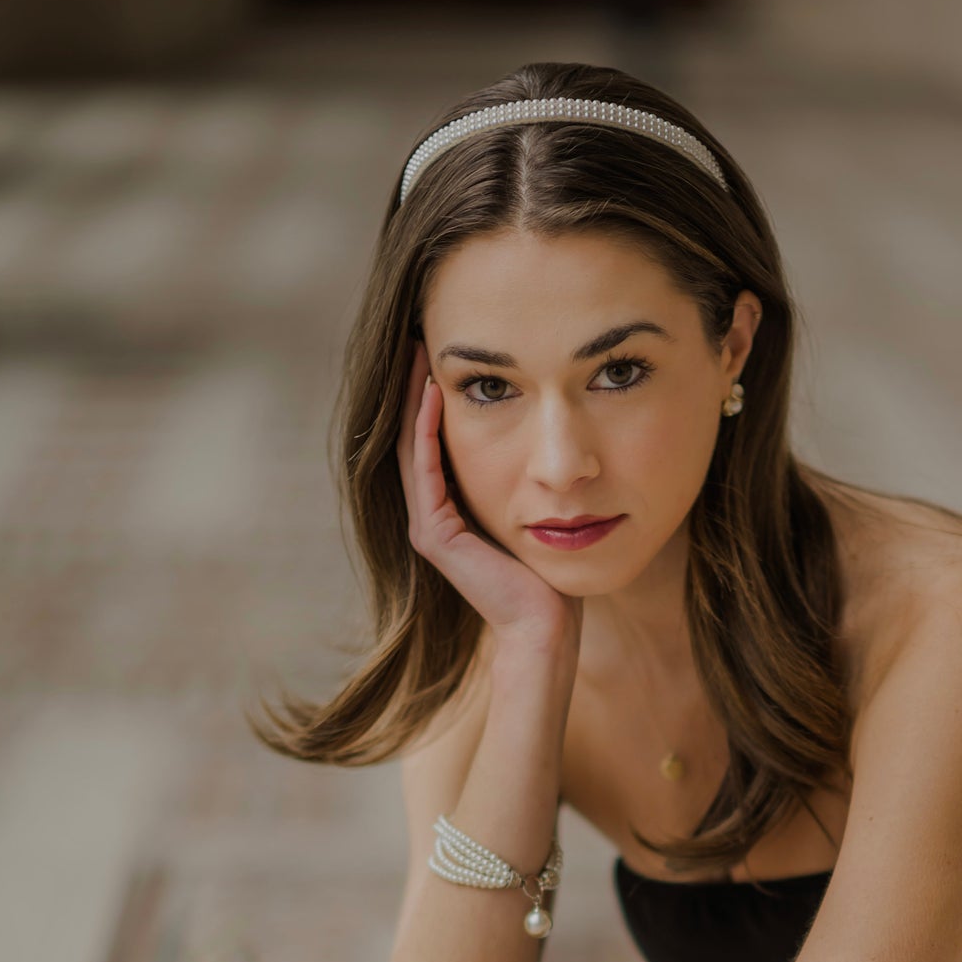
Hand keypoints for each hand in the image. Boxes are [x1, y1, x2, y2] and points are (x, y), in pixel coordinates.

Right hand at [399, 341, 579, 644]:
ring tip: (419, 354)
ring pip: (412, 449)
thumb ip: (523, 483)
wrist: (546, 624)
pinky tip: (435, 395)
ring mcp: (428, 527)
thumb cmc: (550, 577)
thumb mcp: (534, 514)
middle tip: (419, 338)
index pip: (433, 443)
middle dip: (417, 388)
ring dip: (416, 399)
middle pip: (414, 438)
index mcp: (450, 513)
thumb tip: (542, 448)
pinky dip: (428, 431)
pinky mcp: (435, 535)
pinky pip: (426, 470)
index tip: (441, 354)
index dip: (432, 398)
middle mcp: (431, 518)